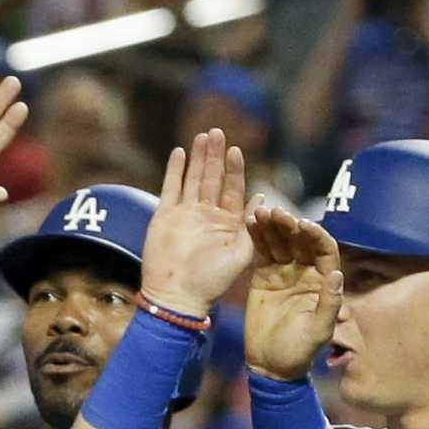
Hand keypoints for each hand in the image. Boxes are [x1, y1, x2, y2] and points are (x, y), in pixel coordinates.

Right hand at [139, 128, 251, 318]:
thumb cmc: (211, 282)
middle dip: (215, 156)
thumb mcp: (241, 254)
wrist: (177, 297)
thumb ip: (252, 225)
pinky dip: (174, 170)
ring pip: (192, 178)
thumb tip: (263, 196)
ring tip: (202, 136)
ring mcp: (185, 214)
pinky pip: (170, 188)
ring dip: (198, 157)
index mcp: (227, 223)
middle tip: (218, 132)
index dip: (235, 169)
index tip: (236, 150)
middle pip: (212, 178)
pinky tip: (179, 153)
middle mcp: (206, 215)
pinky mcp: (165, 216)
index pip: (233, 189)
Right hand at [245, 206, 342, 379]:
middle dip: (289, 224)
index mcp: (322, 280)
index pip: (324, 249)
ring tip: (259, 212)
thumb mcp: (319, 331)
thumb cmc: (300, 352)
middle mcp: (305, 271)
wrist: (271, 365)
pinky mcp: (263, 275)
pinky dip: (256, 236)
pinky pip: (261, 250)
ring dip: (271, 225)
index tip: (301, 225)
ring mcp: (284, 271)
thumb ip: (329, 303)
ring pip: (280, 241)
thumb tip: (336, 274)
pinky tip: (249, 222)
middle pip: (300, 239)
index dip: (314, 234)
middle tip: (276, 213)